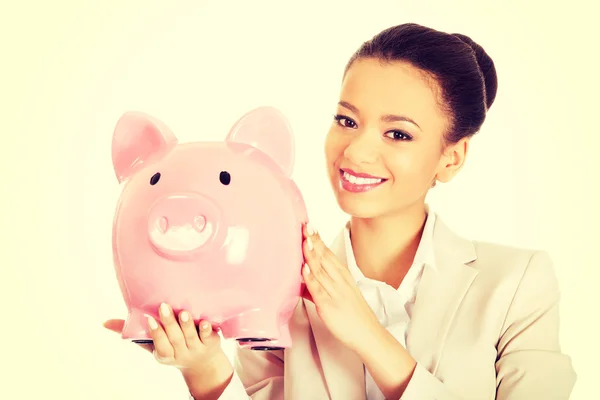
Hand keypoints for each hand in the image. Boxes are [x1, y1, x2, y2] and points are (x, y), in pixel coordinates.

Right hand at [104, 303, 232, 397]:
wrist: (202, 362)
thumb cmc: (171, 346)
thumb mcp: (152, 344)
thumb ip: (132, 332)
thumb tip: (105, 323)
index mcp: (165, 354)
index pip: (160, 345)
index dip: (156, 333)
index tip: (150, 319)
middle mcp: (181, 353)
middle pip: (175, 339)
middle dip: (169, 324)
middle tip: (164, 307)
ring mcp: (197, 348)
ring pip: (191, 337)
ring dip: (186, 325)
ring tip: (182, 312)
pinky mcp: (211, 343)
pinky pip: (209, 337)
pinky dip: (206, 330)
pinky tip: (204, 321)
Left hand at [301, 223, 381, 350]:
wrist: (368, 335)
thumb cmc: (353, 315)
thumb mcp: (339, 294)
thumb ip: (319, 286)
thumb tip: (302, 278)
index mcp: (343, 276)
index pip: (329, 254)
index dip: (319, 240)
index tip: (310, 226)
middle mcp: (340, 281)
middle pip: (324, 257)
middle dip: (314, 241)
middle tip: (305, 226)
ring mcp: (335, 293)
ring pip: (320, 270)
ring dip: (311, 254)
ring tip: (304, 240)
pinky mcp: (329, 306)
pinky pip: (318, 290)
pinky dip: (310, 278)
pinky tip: (304, 269)